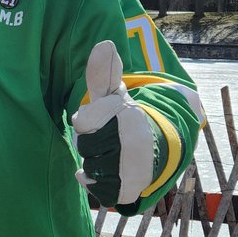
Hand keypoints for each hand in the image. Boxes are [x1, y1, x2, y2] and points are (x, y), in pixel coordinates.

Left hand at [72, 41, 165, 206]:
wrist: (155, 150)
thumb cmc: (122, 118)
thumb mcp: (112, 95)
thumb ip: (102, 74)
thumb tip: (104, 45)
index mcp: (127, 115)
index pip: (82, 121)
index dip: (89, 120)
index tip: (106, 117)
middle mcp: (134, 142)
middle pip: (84, 146)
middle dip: (90, 143)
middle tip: (107, 138)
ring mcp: (134, 168)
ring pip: (89, 168)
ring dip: (93, 163)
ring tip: (110, 154)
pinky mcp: (130, 190)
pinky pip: (97, 191)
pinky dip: (94, 183)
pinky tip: (104, 172)